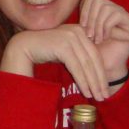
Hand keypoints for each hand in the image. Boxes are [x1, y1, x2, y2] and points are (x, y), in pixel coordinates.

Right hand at [0, 0, 128, 99]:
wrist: (23, 47)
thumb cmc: (44, 50)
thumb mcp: (65, 51)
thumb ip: (78, 56)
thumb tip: (94, 74)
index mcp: (80, 31)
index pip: (95, 55)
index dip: (102, 73)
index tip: (105, 88)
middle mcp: (77, 32)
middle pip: (94, 60)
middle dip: (100, 80)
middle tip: (104, 96)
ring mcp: (70, 37)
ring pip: (86, 65)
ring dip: (93, 83)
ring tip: (97, 97)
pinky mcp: (63, 46)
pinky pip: (77, 67)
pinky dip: (83, 81)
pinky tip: (87, 91)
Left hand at [77, 0, 128, 82]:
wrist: (104, 67)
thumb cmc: (92, 50)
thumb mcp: (84, 28)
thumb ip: (86, 10)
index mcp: (103, 9)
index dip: (85, 8)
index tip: (81, 24)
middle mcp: (115, 9)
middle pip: (98, 0)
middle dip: (90, 18)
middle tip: (88, 35)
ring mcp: (125, 15)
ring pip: (106, 7)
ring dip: (98, 25)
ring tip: (96, 39)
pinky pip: (115, 15)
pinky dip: (106, 27)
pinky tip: (105, 38)